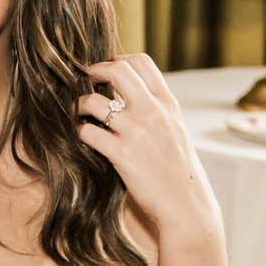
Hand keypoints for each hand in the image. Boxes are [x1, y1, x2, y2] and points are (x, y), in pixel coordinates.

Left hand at [76, 53, 222, 241]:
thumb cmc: (179, 171)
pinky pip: (88, 132)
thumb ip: (157, 109)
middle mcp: (153, 112)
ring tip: (78, 113)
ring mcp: (137, 132)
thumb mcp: (176, 130)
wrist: (187, 206)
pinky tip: (82, 138)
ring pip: (94, 101)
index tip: (103, 70)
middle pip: (117, 69)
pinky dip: (79, 133)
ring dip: (80, 105)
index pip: (141, 61)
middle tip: (83, 80)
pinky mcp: (122, 155)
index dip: (115, 60)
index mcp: (167, 104)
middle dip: (93, 70)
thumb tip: (132, 92)